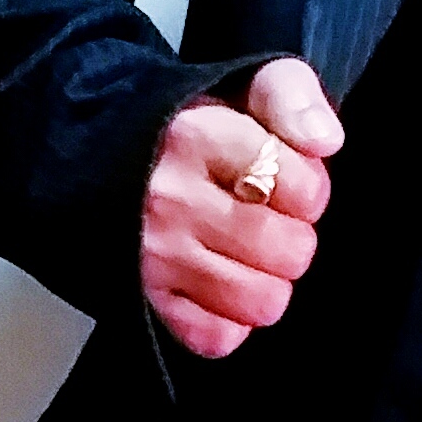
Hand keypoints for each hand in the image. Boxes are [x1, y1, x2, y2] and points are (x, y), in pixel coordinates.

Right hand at [140, 56, 342, 358]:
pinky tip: (219, 285)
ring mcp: (151, 254)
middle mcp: (169, 197)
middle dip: (291, 236)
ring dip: (266, 282)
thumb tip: (326, 141)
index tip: (283, 180)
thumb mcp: (244, 82)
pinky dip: (228, 321)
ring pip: (260, 301)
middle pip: (289, 250)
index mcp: (197, 135)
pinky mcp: (140, 298)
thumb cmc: (186, 125)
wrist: (94, 150)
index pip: (305, 191)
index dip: (309, 190)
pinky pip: (215, 338)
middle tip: (264, 218)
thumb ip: (294, 97)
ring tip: (246, 252)